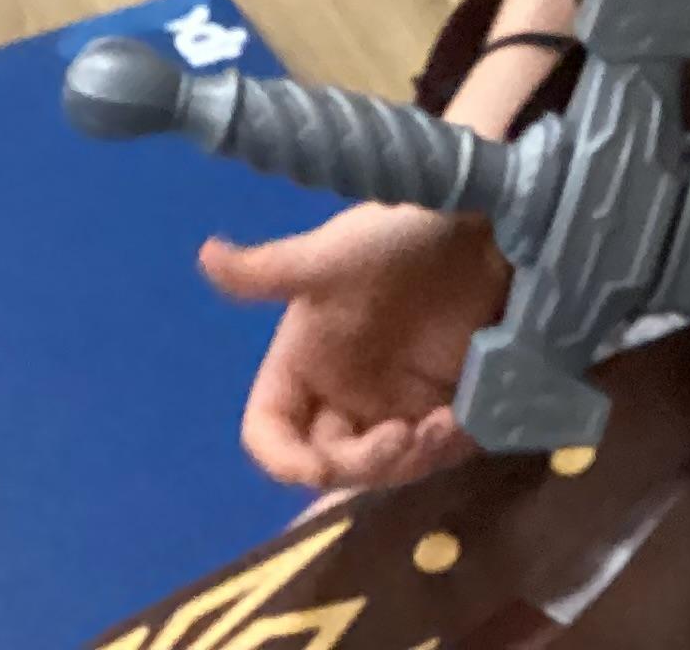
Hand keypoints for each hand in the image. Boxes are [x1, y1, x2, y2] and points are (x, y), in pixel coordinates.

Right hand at [203, 202, 510, 495]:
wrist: (484, 221)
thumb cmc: (400, 235)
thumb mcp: (335, 255)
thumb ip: (273, 271)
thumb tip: (205, 254)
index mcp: (304, 362)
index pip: (271, 432)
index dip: (284, 460)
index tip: (318, 468)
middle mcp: (344, 392)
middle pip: (331, 463)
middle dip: (361, 465)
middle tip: (400, 438)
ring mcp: (397, 402)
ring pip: (387, 468)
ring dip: (407, 461)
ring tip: (440, 426)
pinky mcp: (447, 404)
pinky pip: (439, 453)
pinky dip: (446, 449)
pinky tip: (464, 421)